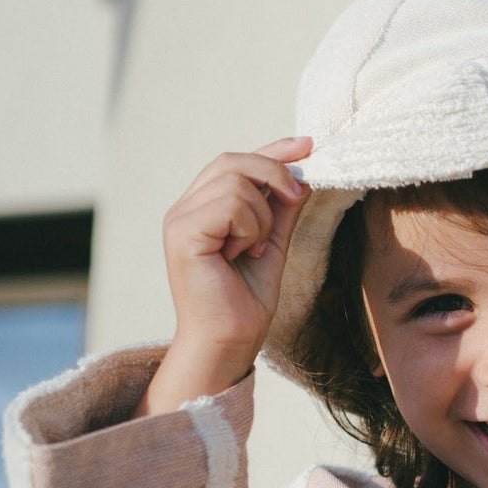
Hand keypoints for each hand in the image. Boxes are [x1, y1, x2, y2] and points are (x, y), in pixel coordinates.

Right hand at [137, 138, 311, 415]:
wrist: (229, 342)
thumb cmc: (245, 303)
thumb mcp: (272, 245)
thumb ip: (280, 210)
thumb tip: (302, 176)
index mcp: (201, 209)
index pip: (234, 162)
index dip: (272, 149)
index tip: (308, 144)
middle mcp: (184, 209)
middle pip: (233, 161)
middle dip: (274, 173)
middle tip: (295, 200)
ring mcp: (179, 219)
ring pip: (237, 182)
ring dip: (260, 216)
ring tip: (251, 250)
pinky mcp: (182, 233)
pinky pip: (231, 204)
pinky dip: (248, 228)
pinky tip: (240, 254)